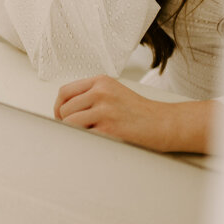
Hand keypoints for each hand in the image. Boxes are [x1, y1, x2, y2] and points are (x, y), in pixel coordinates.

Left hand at [54, 75, 177, 152]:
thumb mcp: (114, 92)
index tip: (61, 117)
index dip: (59, 107)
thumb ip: (91, 96)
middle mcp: (101, 93)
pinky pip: (83, 136)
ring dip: (76, 132)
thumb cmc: (140, 112)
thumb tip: (64, 110)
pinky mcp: (109, 128)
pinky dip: (86, 141)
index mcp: (100, 82)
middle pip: (65, 109)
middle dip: (68, 122)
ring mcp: (105, 110)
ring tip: (91, 134)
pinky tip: (98, 140)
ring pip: (70, 123)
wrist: (164, 123)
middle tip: (79, 130)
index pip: (65, 92)